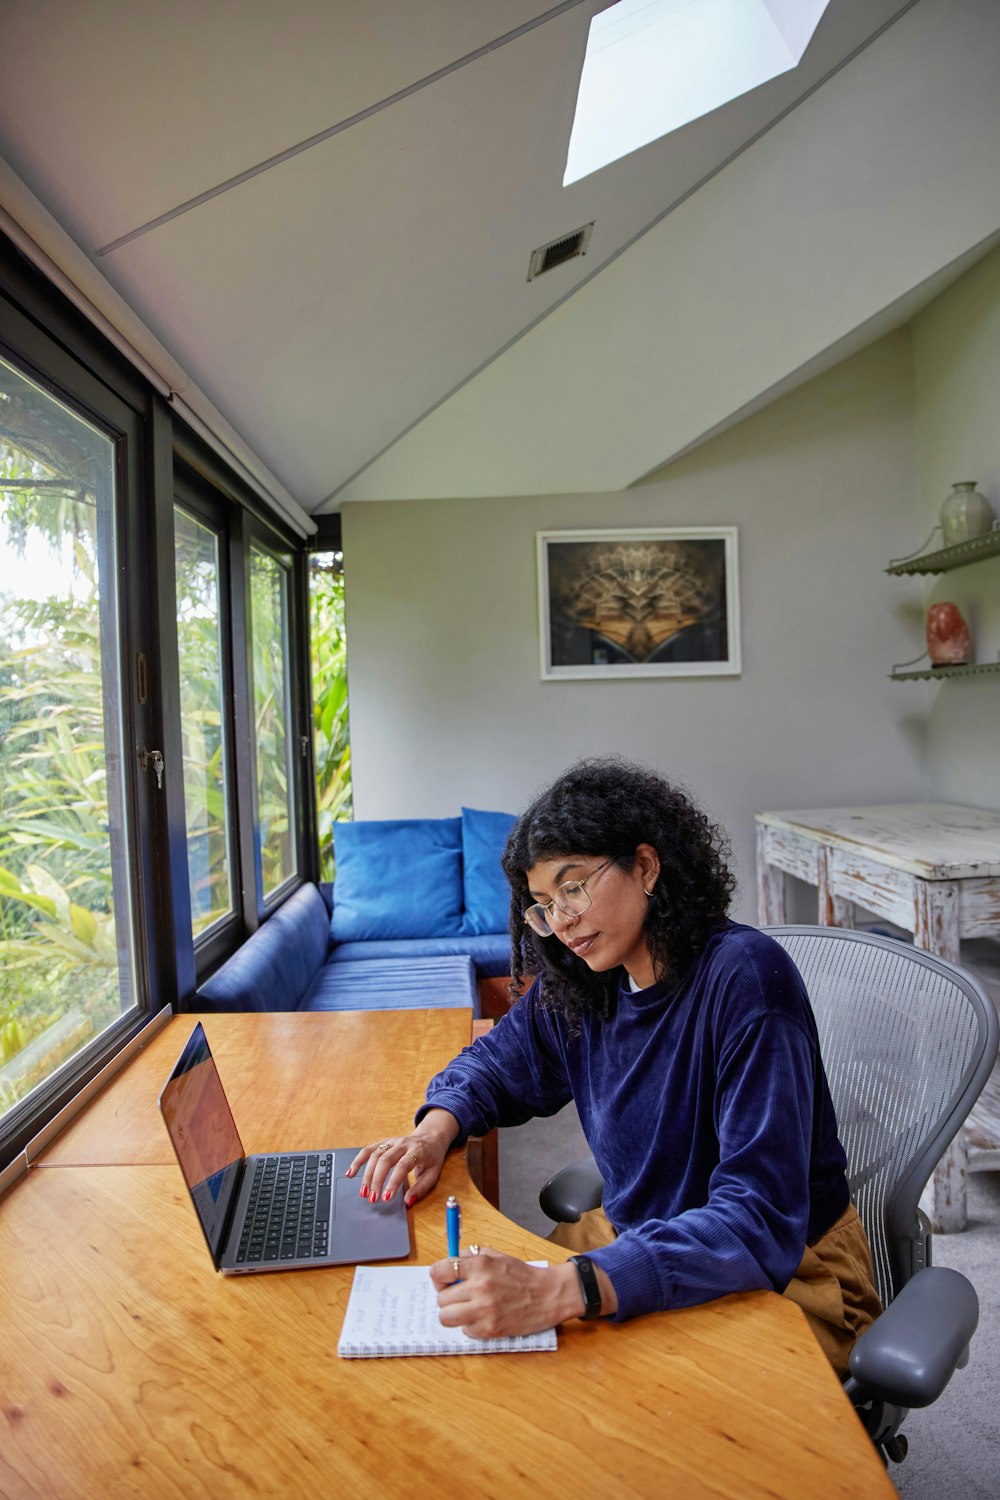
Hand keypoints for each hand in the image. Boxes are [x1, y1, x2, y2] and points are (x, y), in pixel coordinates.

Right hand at [346, 1108, 458, 1206]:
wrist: (430, 1138)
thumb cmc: (432, 1159)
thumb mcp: (433, 1174)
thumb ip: (421, 1188)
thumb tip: (407, 1202)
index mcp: (417, 1151)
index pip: (403, 1166)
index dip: (393, 1182)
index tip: (386, 1198)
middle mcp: (402, 1144)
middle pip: (385, 1160)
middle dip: (376, 1180)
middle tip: (372, 1198)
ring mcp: (392, 1141)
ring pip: (374, 1155)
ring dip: (367, 1175)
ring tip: (363, 1193)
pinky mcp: (384, 1141)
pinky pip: (368, 1149)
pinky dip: (358, 1161)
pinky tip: (351, 1173)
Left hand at [431, 1247, 589, 1339]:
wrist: (548, 1294)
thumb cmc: (522, 1275)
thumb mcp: (496, 1256)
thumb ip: (471, 1257)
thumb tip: (448, 1265)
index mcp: (479, 1265)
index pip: (439, 1271)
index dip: (439, 1277)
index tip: (445, 1280)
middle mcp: (479, 1287)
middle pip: (441, 1298)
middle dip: (448, 1298)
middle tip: (461, 1296)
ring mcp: (484, 1310)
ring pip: (446, 1318)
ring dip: (454, 1314)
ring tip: (467, 1309)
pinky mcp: (490, 1329)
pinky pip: (465, 1331)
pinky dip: (471, 1326)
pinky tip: (484, 1318)